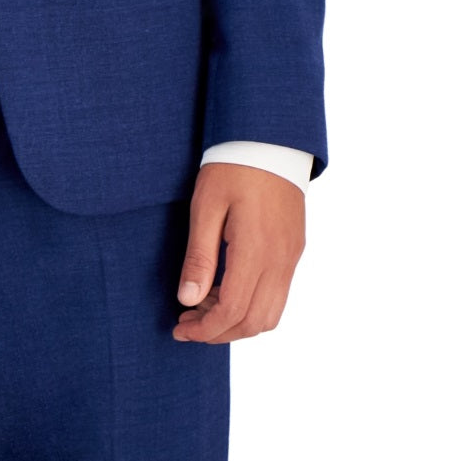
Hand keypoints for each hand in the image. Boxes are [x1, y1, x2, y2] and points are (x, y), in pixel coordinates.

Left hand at [173, 162, 304, 343]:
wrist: (270, 141)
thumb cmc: (232, 169)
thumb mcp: (205, 208)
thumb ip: (199, 257)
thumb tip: (189, 300)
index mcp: (256, 250)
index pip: (233, 311)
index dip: (205, 329)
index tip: (180, 329)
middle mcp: (280, 260)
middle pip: (255, 321)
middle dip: (219, 332)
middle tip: (187, 323)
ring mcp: (291, 257)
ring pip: (271, 314)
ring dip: (237, 322)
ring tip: (203, 309)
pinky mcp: (293, 250)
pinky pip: (277, 294)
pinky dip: (252, 305)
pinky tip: (224, 291)